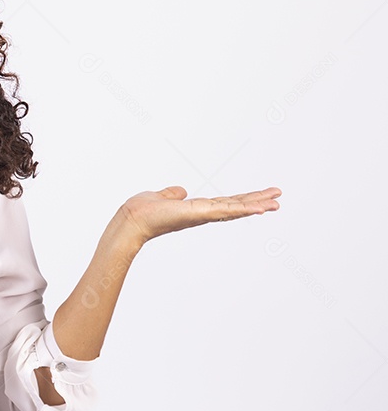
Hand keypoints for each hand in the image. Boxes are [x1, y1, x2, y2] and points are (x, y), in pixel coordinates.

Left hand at [117, 186, 281, 246]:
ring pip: (235, 209)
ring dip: (256, 205)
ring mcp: (203, 215)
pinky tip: (260, 208)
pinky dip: (244, 209)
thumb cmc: (142, 211)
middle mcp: (203, 214)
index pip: (225, 203)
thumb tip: (181, 190)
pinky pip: (226, 211)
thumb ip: (172, 194)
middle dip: (256, 202)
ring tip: (276, 203)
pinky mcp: (200, 214)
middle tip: (278, 199)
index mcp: (196, 209)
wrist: (132, 219)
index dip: (242, 200)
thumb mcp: (162, 197)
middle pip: (235, 206)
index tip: (260, 197)